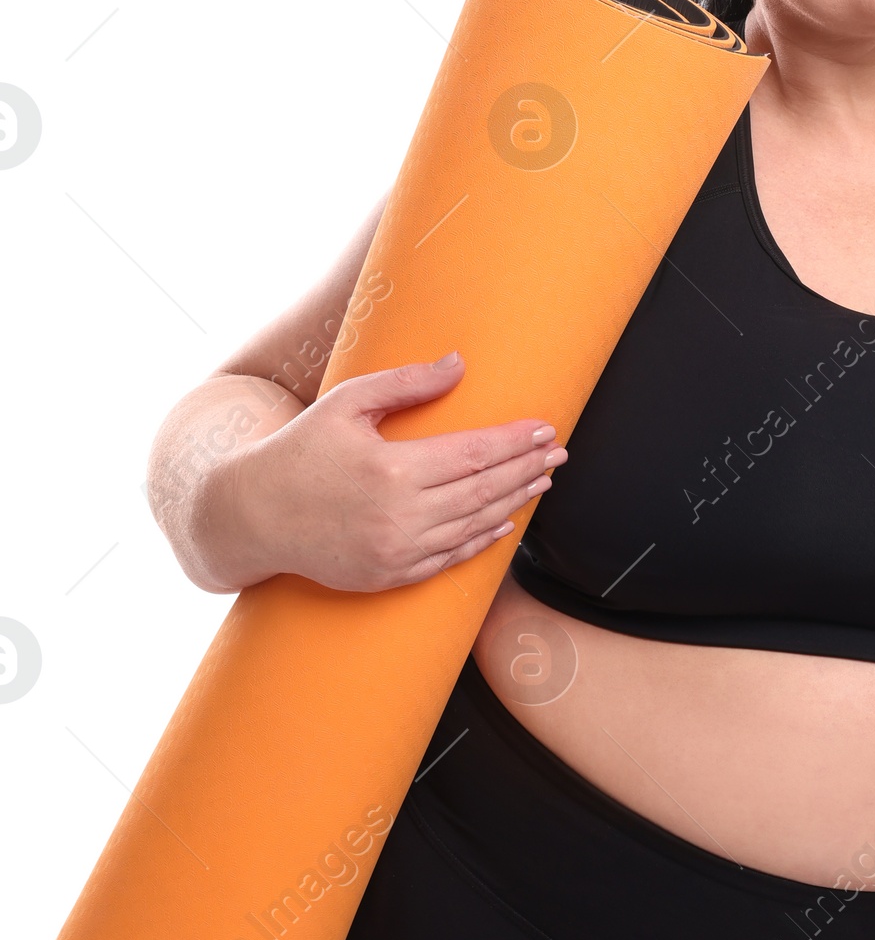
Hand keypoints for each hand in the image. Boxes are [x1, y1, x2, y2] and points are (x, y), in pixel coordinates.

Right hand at [227, 353, 567, 591]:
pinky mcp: (389, 576)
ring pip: (474, 525)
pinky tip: (505, 522)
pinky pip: (449, 559)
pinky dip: (482, 540)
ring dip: (513, 501)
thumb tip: (458, 363)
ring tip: (541, 481)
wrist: (252, 517)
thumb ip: (406, 383)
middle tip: (558, 453)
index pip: (475, 453)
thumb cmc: (300, 451)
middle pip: (484, 489)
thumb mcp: (346, 403)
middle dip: (526, 469)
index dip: (515, 441)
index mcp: (392, 469)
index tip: (545, 429)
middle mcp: (399, 515)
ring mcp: (395, 551)